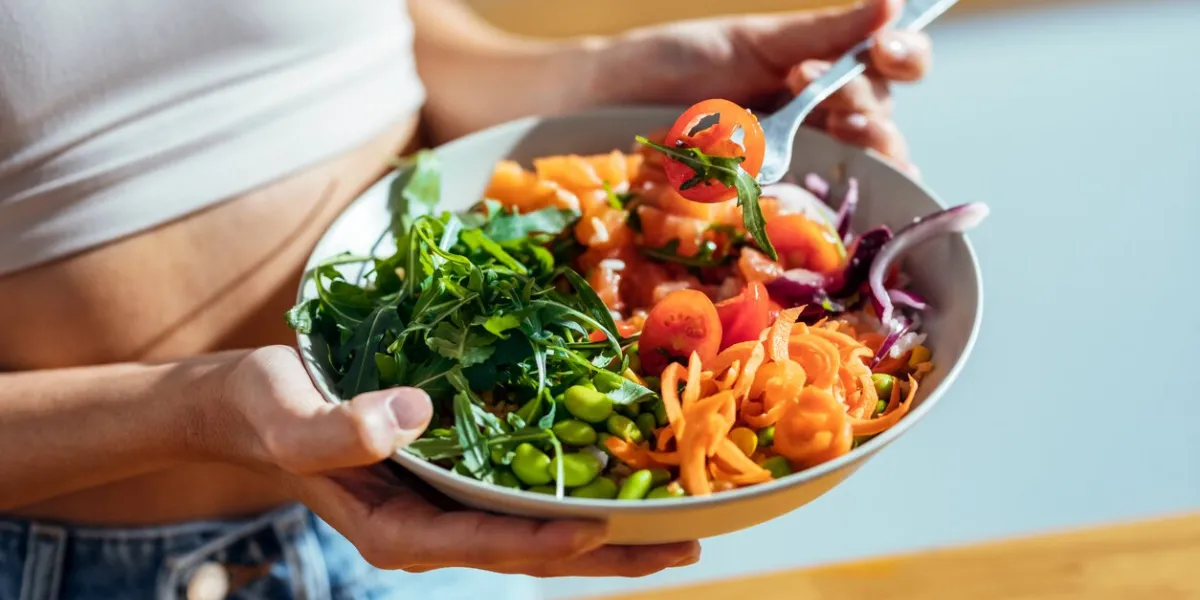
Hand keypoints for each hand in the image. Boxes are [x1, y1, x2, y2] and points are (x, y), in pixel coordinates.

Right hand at [205, 346, 698, 575]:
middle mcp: (430, 529)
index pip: (482, 543)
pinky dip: (571, 495)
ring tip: (675, 529)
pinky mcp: (453, 480)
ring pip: (535, 531)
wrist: (253, 405)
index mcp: (395, 531)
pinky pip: (521, 498)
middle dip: (606, 556)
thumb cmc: (265, 410)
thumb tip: (406, 417)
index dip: (542, 541)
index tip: (602, 529)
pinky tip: (616, 483)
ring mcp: (445, 508)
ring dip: (605, 534)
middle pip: (529, 554)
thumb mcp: (288, 417)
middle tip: (683, 546)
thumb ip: (336, 432)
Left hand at [591, 0, 930, 176]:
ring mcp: (800, 167)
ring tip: (840, 128)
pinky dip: (835, 210)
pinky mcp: (771, 206)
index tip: (884, 50)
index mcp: (825, 76)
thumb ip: (823, 32)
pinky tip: (834, 202)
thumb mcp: (755, 41)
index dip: (904, 57)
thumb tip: (891, 3)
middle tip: (836, 103)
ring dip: (864, 151)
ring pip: (862, 171)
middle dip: (871, 110)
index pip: (891, 69)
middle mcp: (822, 124)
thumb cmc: (680, 64)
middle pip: (882, 124)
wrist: (612, 102)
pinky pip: (817, 214)